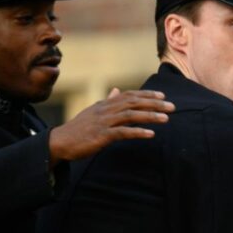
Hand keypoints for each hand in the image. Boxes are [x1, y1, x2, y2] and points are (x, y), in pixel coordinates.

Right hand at [48, 88, 174, 164]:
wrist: (60, 142)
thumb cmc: (79, 128)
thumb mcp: (93, 111)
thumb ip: (107, 101)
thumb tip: (116, 90)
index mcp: (105, 104)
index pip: (129, 95)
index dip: (147, 94)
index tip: (163, 95)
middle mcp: (106, 110)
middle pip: (134, 102)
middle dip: (154, 103)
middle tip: (172, 106)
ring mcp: (104, 122)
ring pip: (131, 115)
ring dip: (150, 116)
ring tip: (166, 118)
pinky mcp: (102, 136)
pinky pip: (123, 132)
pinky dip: (138, 132)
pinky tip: (151, 134)